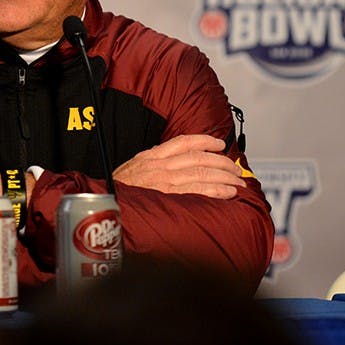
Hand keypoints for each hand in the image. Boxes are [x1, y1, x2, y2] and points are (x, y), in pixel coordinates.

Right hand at [112, 134, 245, 198]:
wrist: (106, 204)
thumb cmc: (117, 191)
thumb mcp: (131, 169)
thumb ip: (149, 163)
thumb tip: (166, 161)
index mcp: (150, 156)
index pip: (183, 142)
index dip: (204, 141)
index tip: (219, 144)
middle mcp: (160, 165)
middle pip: (199, 158)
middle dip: (222, 162)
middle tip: (236, 169)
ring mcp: (166, 180)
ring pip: (203, 173)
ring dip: (225, 177)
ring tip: (238, 182)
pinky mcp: (170, 196)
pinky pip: (200, 190)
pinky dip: (217, 190)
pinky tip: (228, 192)